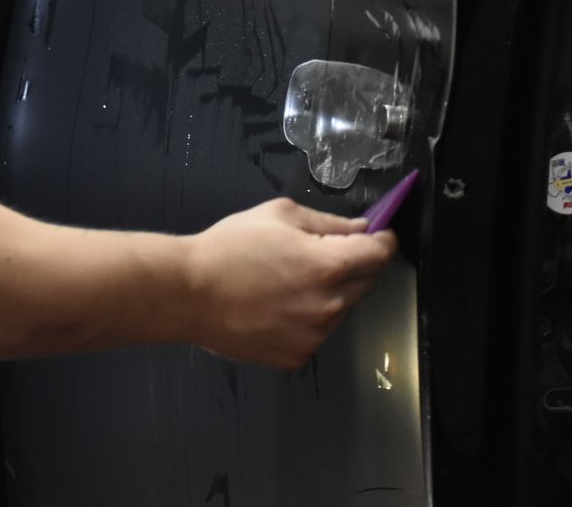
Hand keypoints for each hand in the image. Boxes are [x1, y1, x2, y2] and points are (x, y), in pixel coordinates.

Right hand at [183, 197, 398, 368]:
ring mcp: (315, 336)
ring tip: (287, 281)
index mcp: (328, 266)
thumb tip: (361, 228)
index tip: (380, 235)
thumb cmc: (228, 248)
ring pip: (342, 309)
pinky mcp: (298, 356)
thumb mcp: (278, 215)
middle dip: (354, 264)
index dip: (383, 240)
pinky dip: (307, 318)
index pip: (380, 254)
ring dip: (330, 293)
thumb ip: (328, 222)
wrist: (188, 293)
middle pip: (367, 282)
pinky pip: (317, 333)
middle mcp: (330, 305)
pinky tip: (276, 305)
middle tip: (320, 253)